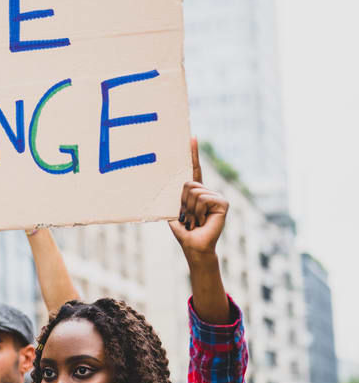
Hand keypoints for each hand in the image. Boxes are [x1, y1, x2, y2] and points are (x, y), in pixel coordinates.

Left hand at [169, 139, 227, 261]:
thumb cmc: (183, 229)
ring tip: (194, 220)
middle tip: (187, 217)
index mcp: (195, 191)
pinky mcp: (223, 203)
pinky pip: (203, 198)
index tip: (191, 138)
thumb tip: (161, 185)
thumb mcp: (174, 210)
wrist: (194, 245)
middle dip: (182, 202)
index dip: (193, 154)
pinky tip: (202, 221)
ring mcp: (216, 196)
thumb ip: (174, 196)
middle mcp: (207, 191)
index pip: (194, 169)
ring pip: (194, 191)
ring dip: (189, 209)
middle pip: (188, 184)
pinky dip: (198, 211)